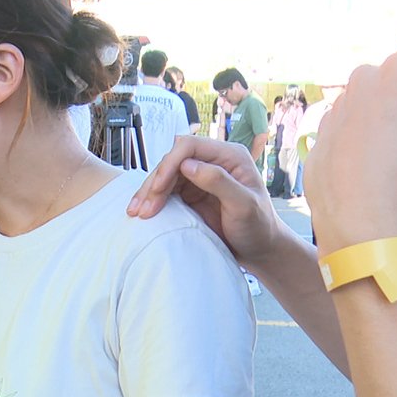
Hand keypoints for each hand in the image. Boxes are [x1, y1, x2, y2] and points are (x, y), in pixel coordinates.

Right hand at [126, 136, 283, 269]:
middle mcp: (213, 161)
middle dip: (156, 182)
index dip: (170, 163)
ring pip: (165, 175)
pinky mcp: (191, 192)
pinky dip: (152, 200)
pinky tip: (142, 211)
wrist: (259, 249)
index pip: (190, 146)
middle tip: (144, 209)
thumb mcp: (245, 206)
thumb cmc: (259, 227)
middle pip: (173, 160)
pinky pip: (165, 190)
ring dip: (149, 192)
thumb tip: (188, 165)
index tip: (159, 187)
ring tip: (137, 213)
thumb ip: (219, 182)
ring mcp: (200, 176)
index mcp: (229, 156)